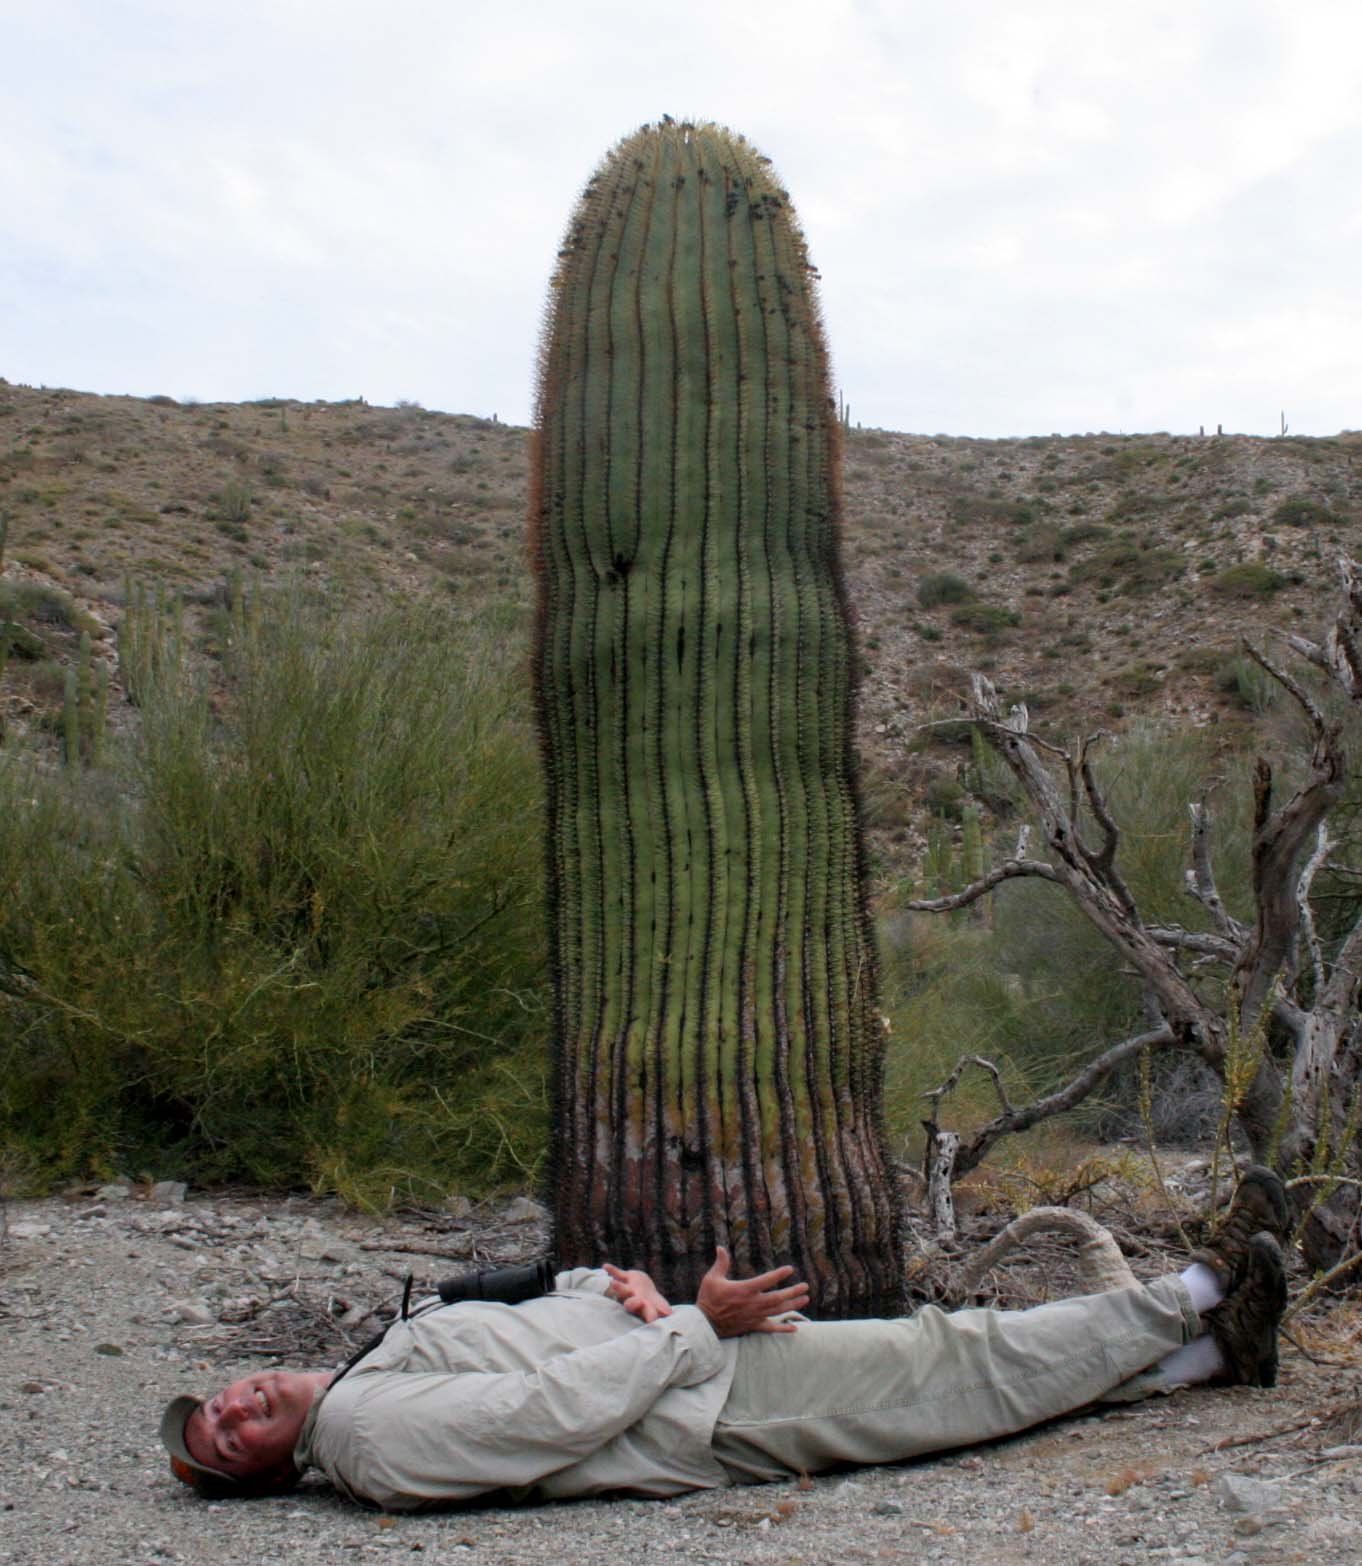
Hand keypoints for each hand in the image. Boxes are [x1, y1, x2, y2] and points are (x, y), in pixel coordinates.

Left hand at [603, 1264, 672, 1323]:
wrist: (642, 1292)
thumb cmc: (651, 1302)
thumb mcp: (659, 1304)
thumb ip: (662, 1307)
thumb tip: (669, 1313)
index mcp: (645, 1308)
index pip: (649, 1314)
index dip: (650, 1316)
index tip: (652, 1321)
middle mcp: (635, 1301)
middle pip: (632, 1303)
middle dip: (632, 1303)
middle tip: (629, 1305)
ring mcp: (629, 1290)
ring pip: (623, 1289)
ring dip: (619, 1287)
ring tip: (613, 1284)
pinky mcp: (625, 1278)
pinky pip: (618, 1273)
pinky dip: (612, 1270)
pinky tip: (605, 1266)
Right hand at [695, 1246, 810, 1336]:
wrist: (705, 1324)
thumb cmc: (708, 1299)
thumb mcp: (711, 1278)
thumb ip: (721, 1263)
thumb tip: (720, 1247)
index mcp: (744, 1290)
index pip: (766, 1280)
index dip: (779, 1274)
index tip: (790, 1269)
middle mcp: (752, 1304)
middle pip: (777, 1298)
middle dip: (793, 1292)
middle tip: (805, 1286)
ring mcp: (754, 1316)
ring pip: (777, 1311)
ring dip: (792, 1305)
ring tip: (805, 1299)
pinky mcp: (753, 1326)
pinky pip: (771, 1328)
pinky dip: (783, 1329)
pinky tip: (794, 1329)